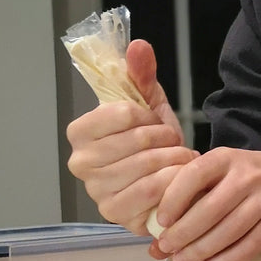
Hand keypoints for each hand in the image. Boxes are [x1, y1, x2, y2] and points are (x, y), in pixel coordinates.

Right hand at [66, 42, 194, 231]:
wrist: (169, 178)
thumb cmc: (153, 142)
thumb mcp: (148, 104)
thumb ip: (140, 74)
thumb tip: (138, 46)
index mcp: (80, 132)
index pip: (120, 113)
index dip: (148, 115)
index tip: (153, 121)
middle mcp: (80, 163)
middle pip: (138, 140)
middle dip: (166, 138)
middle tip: (172, 143)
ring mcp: (97, 192)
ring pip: (148, 166)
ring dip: (174, 160)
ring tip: (180, 159)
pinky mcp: (116, 214)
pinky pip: (153, 192)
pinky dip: (174, 182)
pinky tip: (179, 178)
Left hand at [151, 148, 260, 260]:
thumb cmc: (251, 181)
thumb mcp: (225, 173)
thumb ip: (193, 197)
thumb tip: (156, 243)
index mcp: (227, 157)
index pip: (193, 175)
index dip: (174, 200)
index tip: (161, 222)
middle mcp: (249, 174)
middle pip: (210, 208)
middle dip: (184, 233)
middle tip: (167, 249)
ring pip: (229, 230)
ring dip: (202, 251)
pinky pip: (250, 245)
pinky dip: (227, 260)